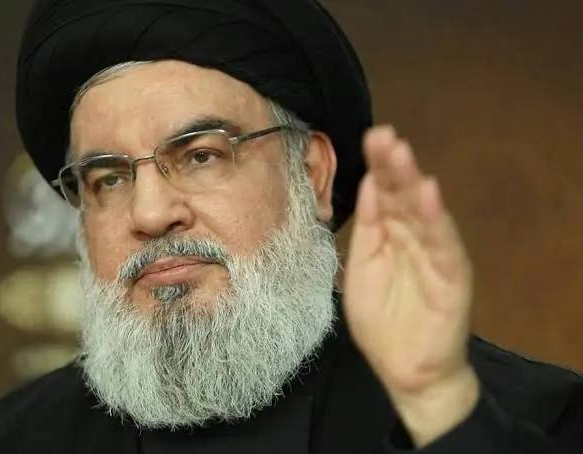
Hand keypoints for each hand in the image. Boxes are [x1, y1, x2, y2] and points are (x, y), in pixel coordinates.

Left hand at [343, 125, 478, 445]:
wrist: (406, 371)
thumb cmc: (381, 321)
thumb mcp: (361, 270)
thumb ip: (367, 230)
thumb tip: (369, 184)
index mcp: (389, 235)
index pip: (383, 194)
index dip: (378, 166)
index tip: (370, 136)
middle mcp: (413, 238)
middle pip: (403, 196)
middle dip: (393, 164)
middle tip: (383, 134)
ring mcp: (434, 255)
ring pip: (423, 212)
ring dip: (412, 182)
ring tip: (401, 153)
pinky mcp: (451, 276)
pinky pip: (443, 245)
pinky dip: (436, 219)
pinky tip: (428, 194)